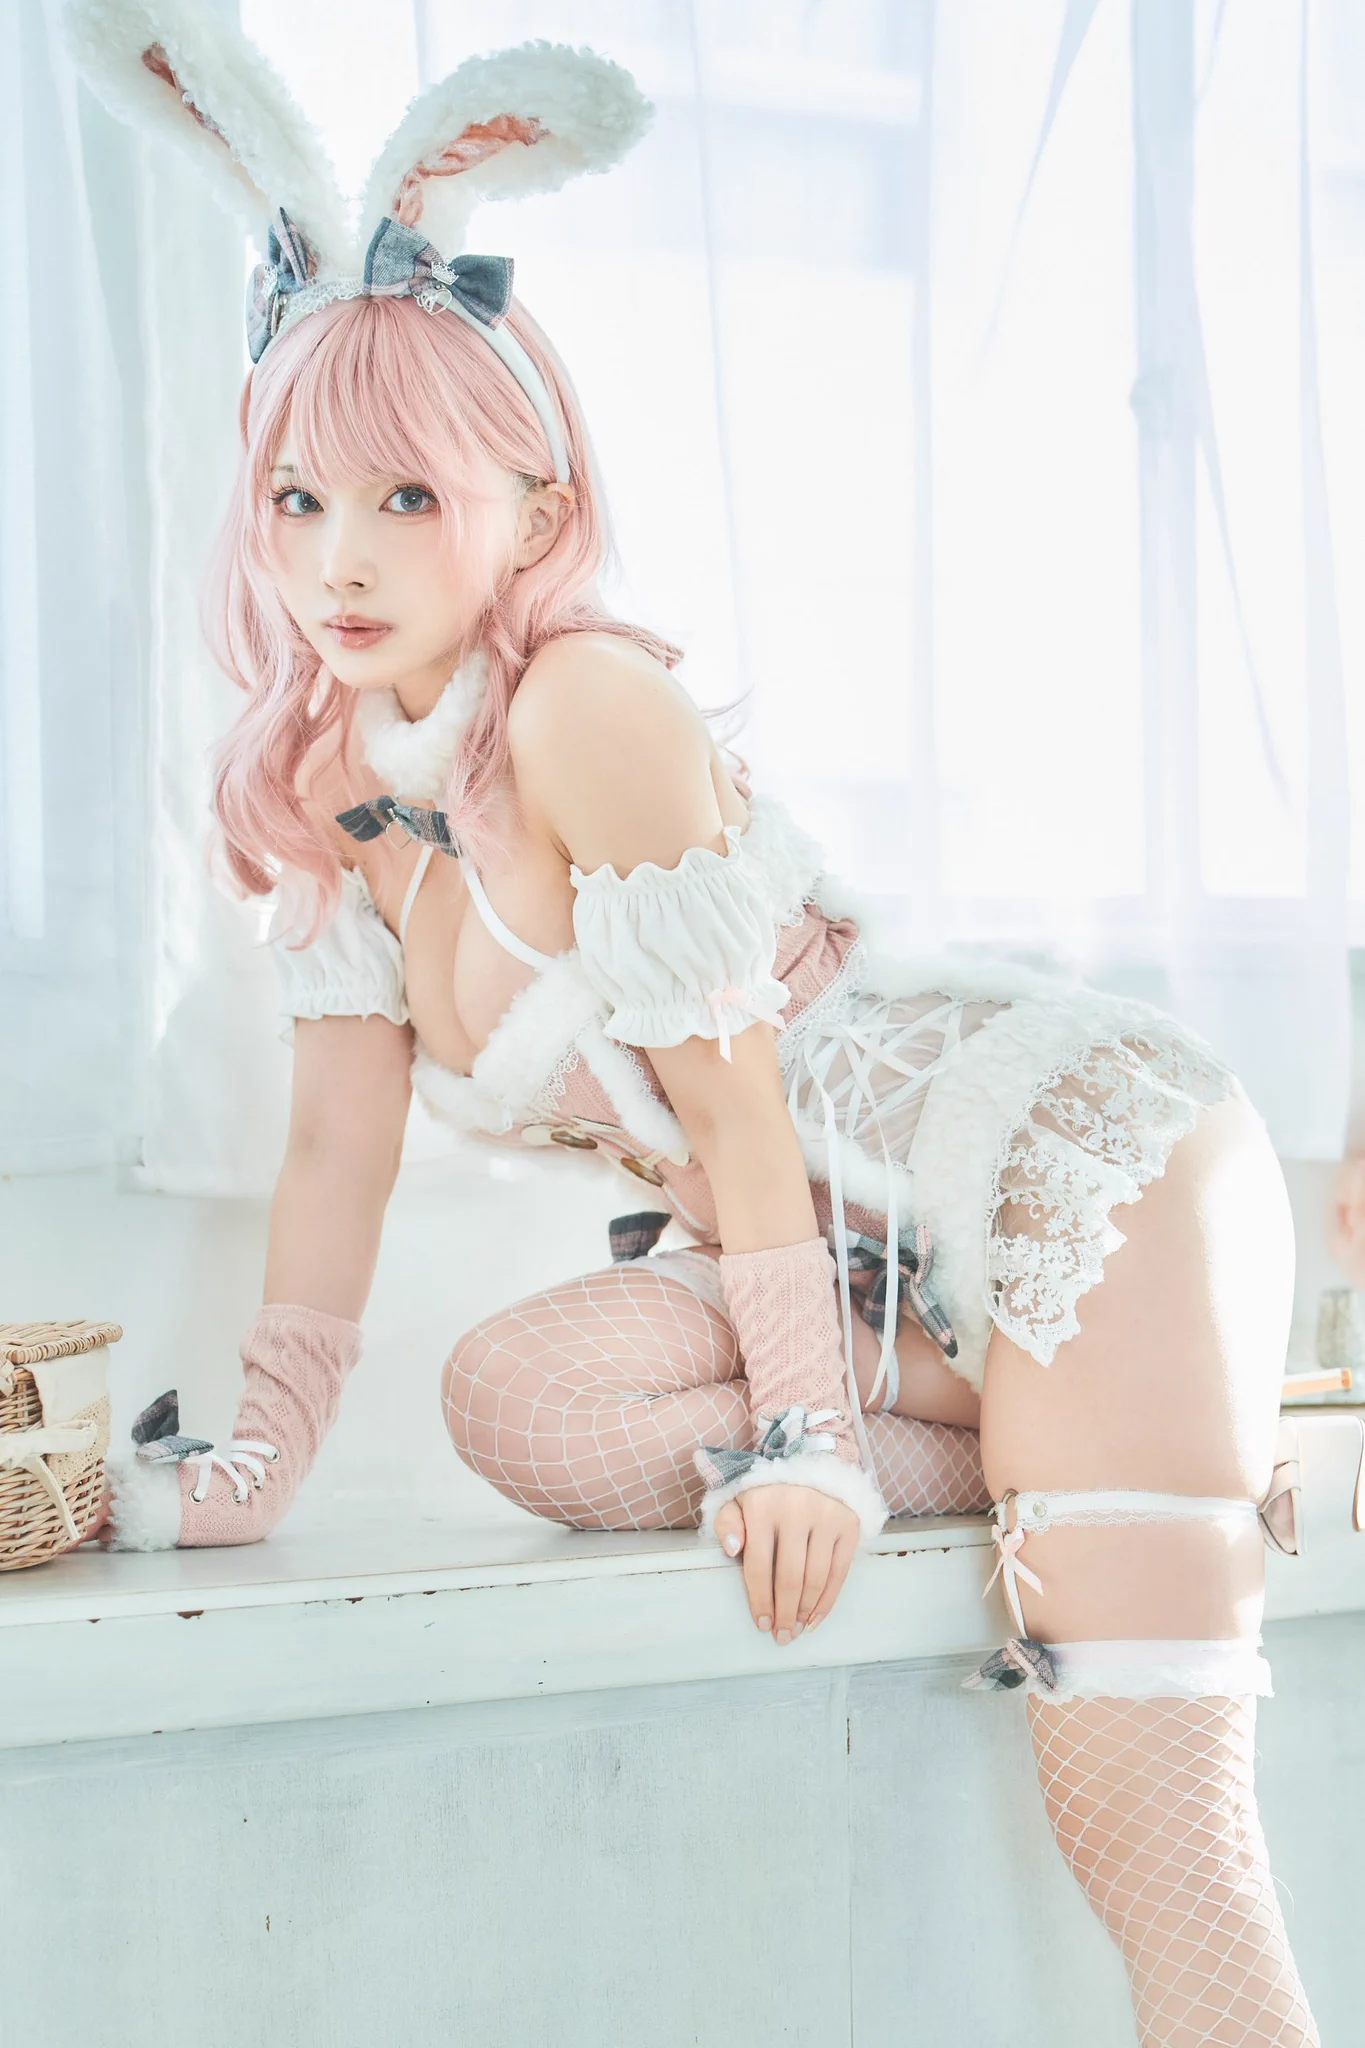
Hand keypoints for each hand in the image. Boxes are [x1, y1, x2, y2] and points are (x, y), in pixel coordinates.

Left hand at [712, 1484, 859, 1642]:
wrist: (810, 1464)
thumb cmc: (767, 1493)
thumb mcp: (737, 1500)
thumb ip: (727, 1524)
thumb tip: (732, 1549)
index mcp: (763, 1506)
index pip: (759, 1565)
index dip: (760, 1600)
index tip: (760, 1624)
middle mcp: (796, 1509)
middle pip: (790, 1576)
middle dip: (785, 1613)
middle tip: (782, 1636)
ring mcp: (826, 1516)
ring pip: (816, 1578)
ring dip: (806, 1611)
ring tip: (798, 1629)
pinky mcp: (848, 1523)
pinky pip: (840, 1571)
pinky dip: (828, 1600)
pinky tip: (816, 1617)